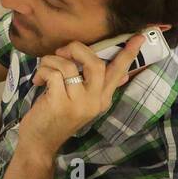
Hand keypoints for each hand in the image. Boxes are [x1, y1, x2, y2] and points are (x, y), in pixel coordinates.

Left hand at [19, 35, 142, 154]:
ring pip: (69, 66)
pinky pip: (53, 74)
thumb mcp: (81, 100)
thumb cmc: (57, 114)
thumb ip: (97, 86)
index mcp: (102, 98)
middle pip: (96, 64)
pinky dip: (42, 71)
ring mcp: (78, 104)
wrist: (40, 141)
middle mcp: (95, 101)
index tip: (139, 36)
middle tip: (62, 51)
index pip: (119, 72)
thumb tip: (124, 73)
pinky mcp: (60, 104)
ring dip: (51, 61)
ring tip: (44, 70)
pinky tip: (39, 81)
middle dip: (77, 49)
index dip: (128, 54)